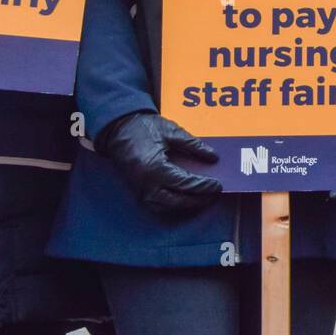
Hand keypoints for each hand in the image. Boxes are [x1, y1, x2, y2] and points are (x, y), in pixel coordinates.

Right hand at [98, 112, 221, 214]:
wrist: (118, 129)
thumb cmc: (144, 127)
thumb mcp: (171, 131)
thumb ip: (193, 145)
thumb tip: (212, 157)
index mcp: (155, 168)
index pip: (186, 183)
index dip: (204, 186)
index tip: (217, 185)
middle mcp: (147, 184)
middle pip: (178, 200)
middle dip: (198, 199)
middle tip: (214, 193)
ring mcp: (140, 190)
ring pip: (168, 206)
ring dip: (187, 204)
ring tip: (202, 197)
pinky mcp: (138, 191)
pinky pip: (157, 205)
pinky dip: (173, 204)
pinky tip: (184, 198)